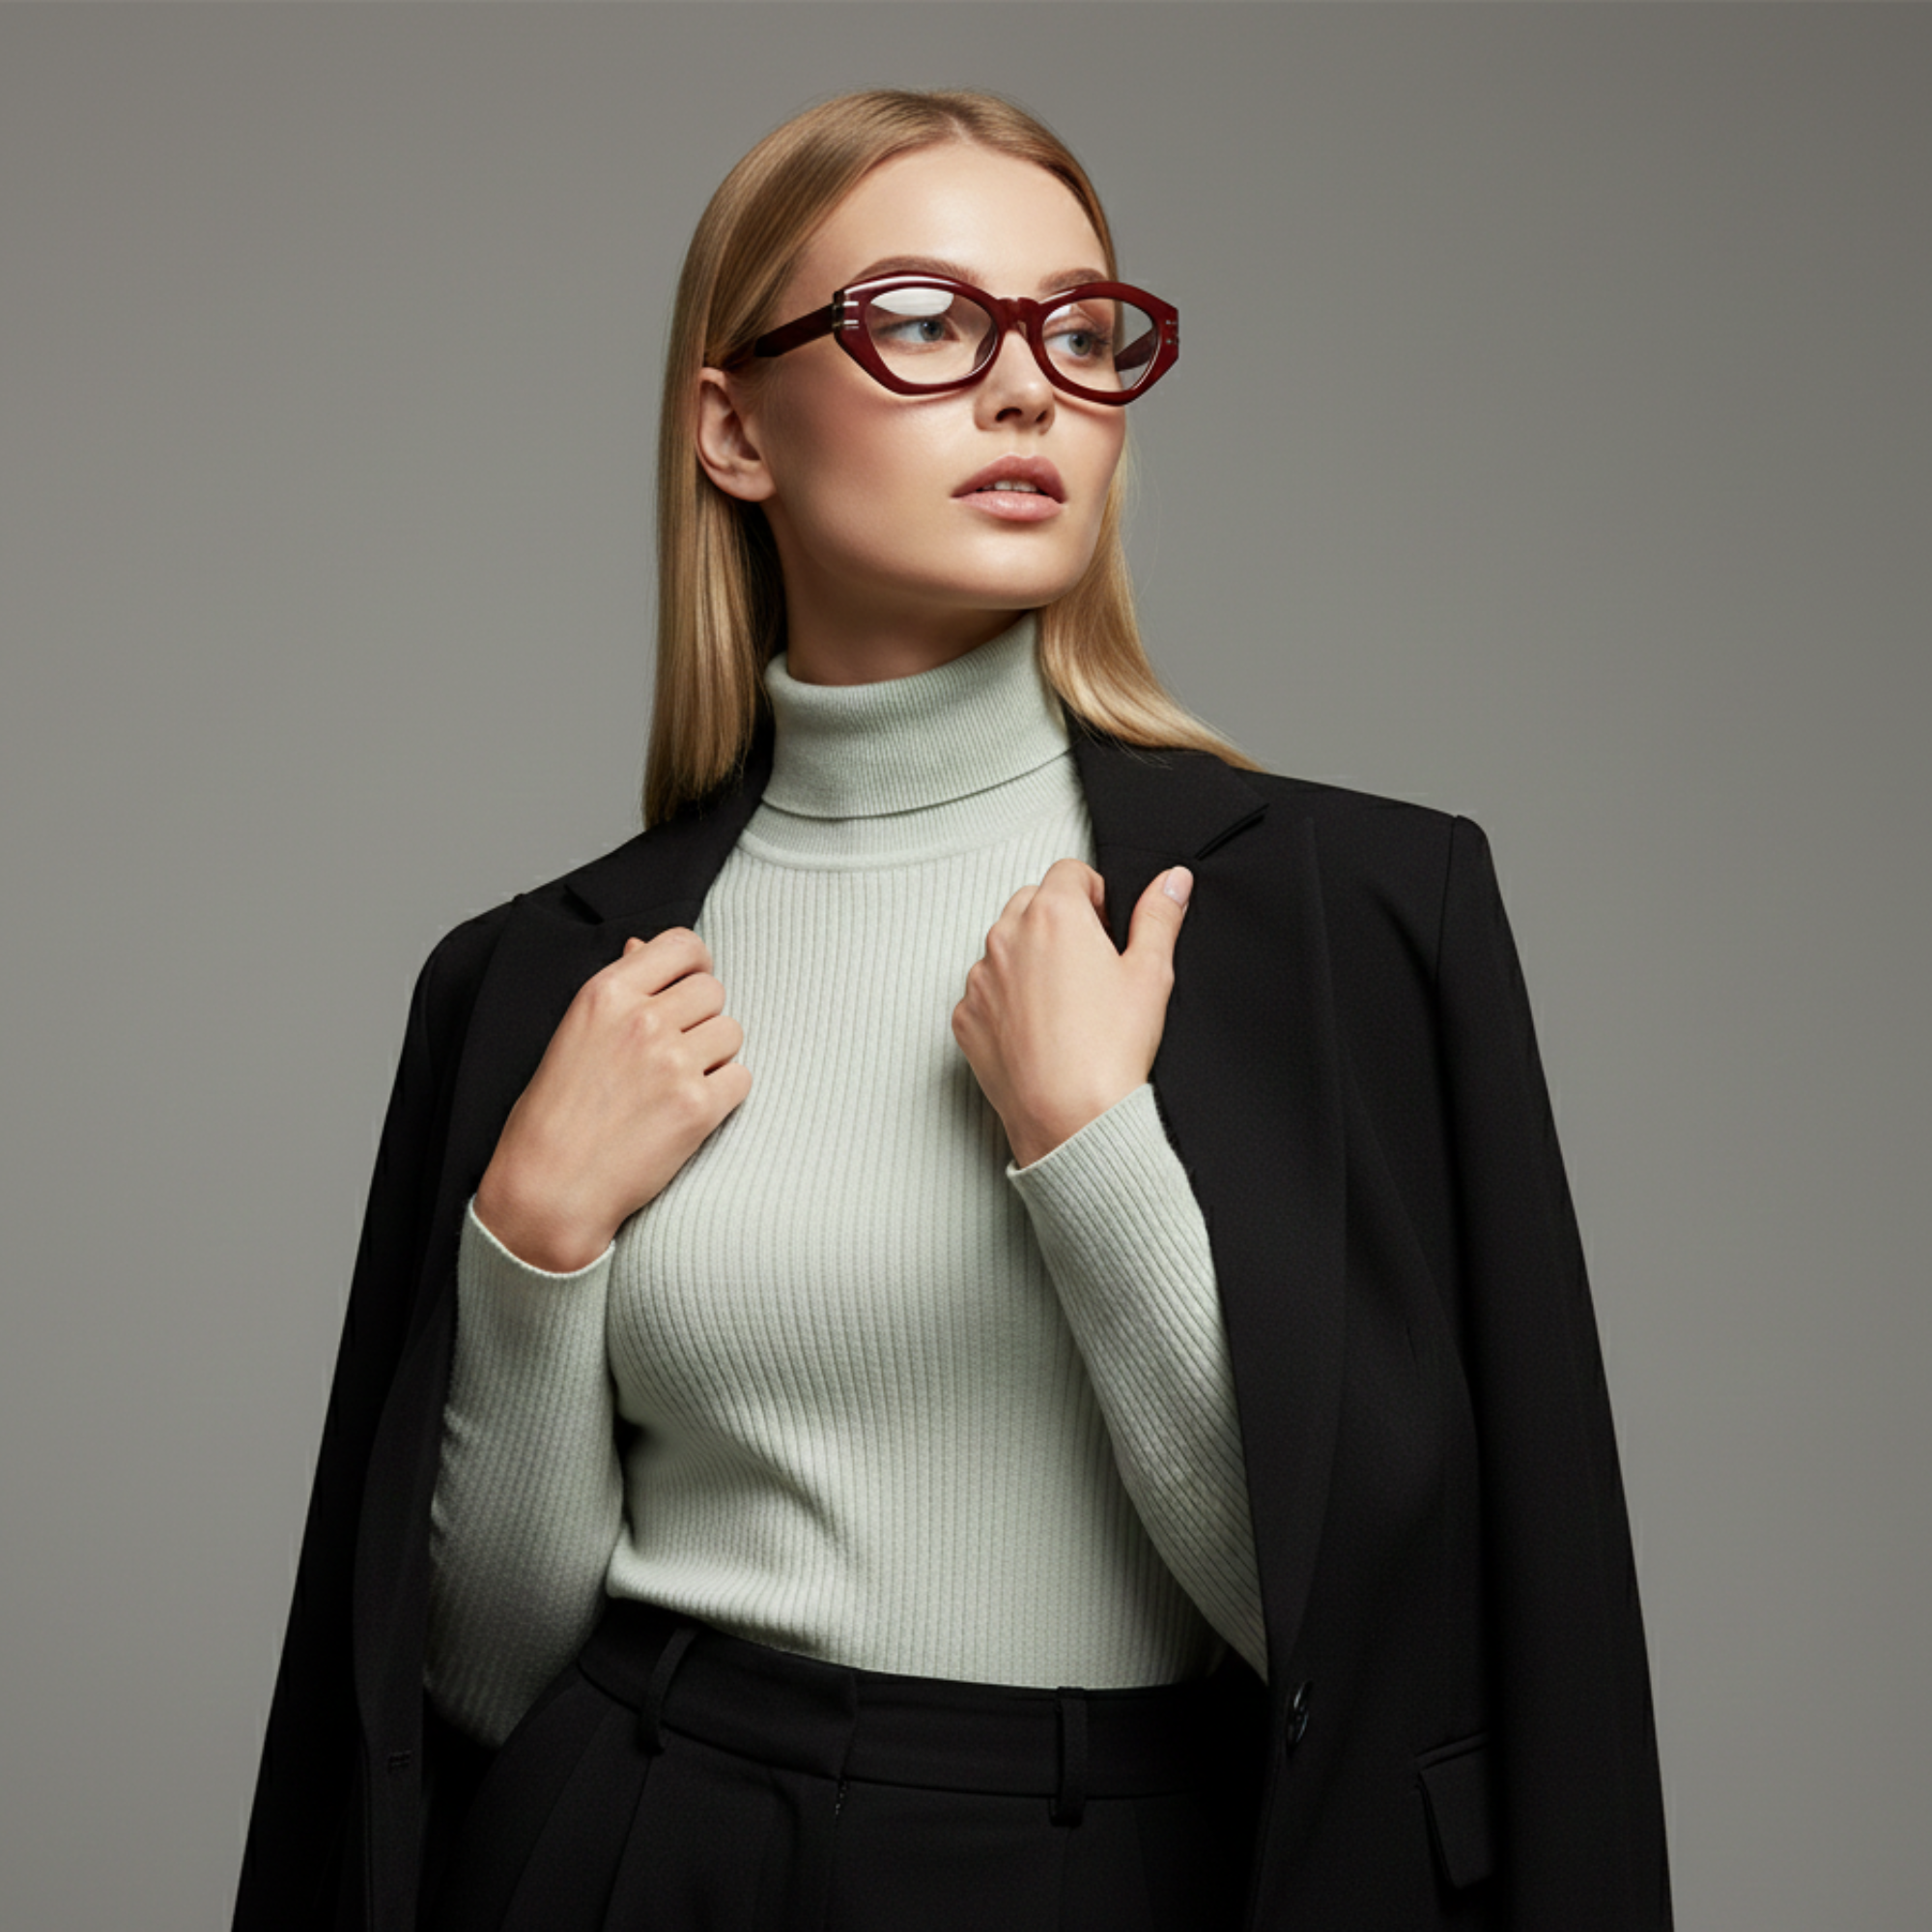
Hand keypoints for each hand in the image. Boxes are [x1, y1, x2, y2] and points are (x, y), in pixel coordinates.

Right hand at [474, 929, 751, 1271]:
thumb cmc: (554, 1115)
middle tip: (675, 1052)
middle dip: (702, 1017)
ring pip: (732, 1033)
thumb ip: (617, 989)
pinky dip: (724, 1094)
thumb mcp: (572, 1033)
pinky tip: (687, 1111)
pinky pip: (740, 1078)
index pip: (681, 945)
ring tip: (676, 1084)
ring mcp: (673, 1063)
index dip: (695, 964)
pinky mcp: (697, 1107)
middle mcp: (642, 1021)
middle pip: (713, 991)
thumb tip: (642, 945)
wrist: (548, 1189)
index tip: (691, 984)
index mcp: (605, 994)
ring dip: (715, 1056)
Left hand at [952, 860, 1192, 1169]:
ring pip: (1005, 948)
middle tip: (1091, 967)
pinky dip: (1008, 1001)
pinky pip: (986, 992)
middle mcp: (1006, 937)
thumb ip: (1159, 917)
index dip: (1096, 897)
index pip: (1070, 872)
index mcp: (1053, 914)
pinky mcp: (966, 1017)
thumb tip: (1172, 882)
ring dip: (1031, 960)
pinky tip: (1041, 1031)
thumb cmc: (1109, 1051)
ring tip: (1067, 1006)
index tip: (1107, 930)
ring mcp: (980, 979)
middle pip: (1033, 904)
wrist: (1070, 1120)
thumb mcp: (1150, 974)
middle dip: (1061, 924)